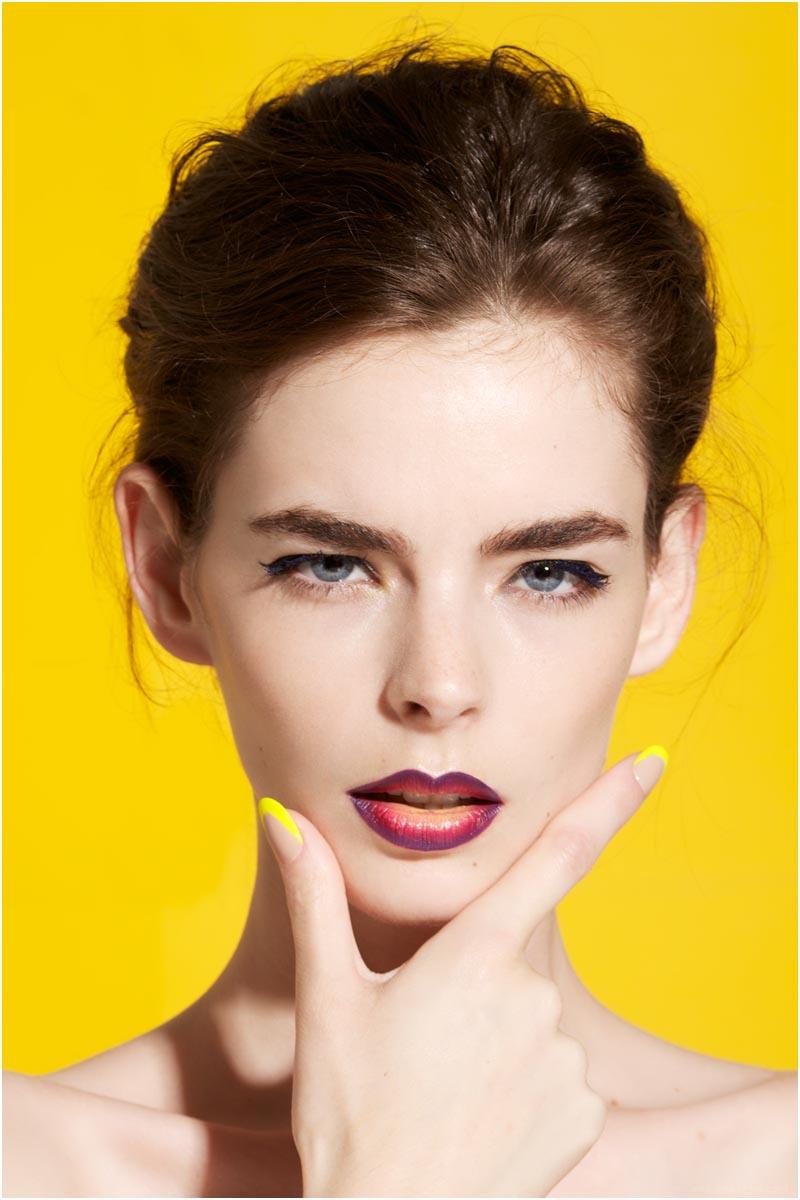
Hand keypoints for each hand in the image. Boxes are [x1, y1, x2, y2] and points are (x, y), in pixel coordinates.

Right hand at [260, 751, 660, 1197]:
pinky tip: (480, 1119)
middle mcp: (532, 997)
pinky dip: (524, 1089)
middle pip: (512, 962)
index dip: (611, 800)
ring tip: (443, 1092)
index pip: (558, 854)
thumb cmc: (351, 1113)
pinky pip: (558, 1078)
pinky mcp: (584, 1113)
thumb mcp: (329, 999)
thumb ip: (315, 897)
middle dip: (473, 989)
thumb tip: (281, 814)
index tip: (653, 759)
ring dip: (495, 1043)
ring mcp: (564, 1057)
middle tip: (421, 1047)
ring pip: (533, 1024)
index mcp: (473, 953)